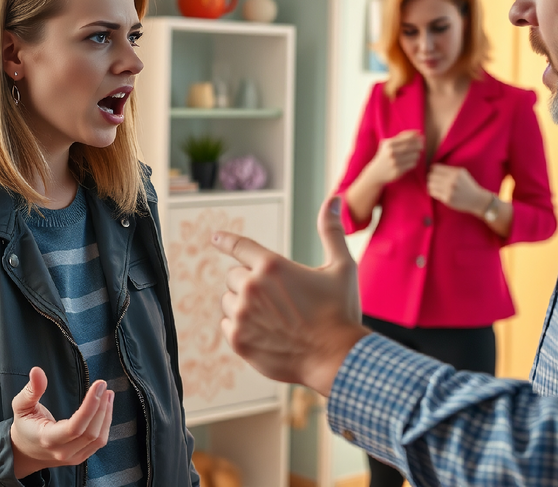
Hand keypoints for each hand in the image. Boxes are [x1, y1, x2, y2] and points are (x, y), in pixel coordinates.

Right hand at [10, 367, 114, 478]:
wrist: (25, 452)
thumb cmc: (24, 426)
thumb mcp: (21, 406)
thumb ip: (31, 390)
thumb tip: (37, 371)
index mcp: (47, 439)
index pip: (75, 427)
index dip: (90, 406)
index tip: (98, 385)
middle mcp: (62, 451)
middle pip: (91, 433)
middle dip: (101, 407)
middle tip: (103, 385)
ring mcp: (73, 457)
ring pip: (98, 438)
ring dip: (106, 415)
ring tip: (108, 394)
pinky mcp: (81, 457)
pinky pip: (99, 442)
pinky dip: (105, 424)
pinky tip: (106, 407)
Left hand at [213, 197, 369, 395]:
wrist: (337, 358)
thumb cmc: (340, 311)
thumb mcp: (342, 267)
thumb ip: (331, 231)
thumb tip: (334, 199)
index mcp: (272, 266)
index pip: (240, 246)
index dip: (226, 240)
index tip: (215, 238)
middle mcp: (251, 287)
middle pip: (234, 276)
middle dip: (250, 283)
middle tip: (277, 299)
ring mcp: (242, 315)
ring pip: (228, 301)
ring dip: (242, 305)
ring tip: (272, 318)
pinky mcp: (238, 340)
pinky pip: (226, 325)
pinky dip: (240, 327)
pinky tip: (264, 333)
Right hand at [370, 130, 423, 183]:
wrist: (376, 172)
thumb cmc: (385, 155)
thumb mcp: (388, 144)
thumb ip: (401, 137)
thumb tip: (417, 132)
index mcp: (389, 144)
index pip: (407, 138)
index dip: (416, 136)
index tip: (421, 136)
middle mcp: (391, 152)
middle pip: (411, 146)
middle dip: (419, 145)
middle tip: (421, 145)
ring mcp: (394, 162)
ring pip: (414, 155)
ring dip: (417, 154)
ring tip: (414, 154)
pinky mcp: (398, 171)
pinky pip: (412, 164)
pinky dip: (414, 162)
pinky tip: (411, 161)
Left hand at [426, 163, 488, 213]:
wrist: (476, 199)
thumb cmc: (467, 185)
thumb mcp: (462, 173)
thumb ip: (449, 170)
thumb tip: (433, 168)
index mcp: (456, 172)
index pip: (436, 168)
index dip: (433, 169)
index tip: (434, 172)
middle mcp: (452, 181)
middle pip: (431, 176)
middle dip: (431, 177)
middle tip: (433, 180)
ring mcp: (449, 190)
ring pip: (430, 185)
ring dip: (431, 185)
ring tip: (435, 186)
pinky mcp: (447, 199)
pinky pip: (433, 193)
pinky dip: (433, 191)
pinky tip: (437, 191)